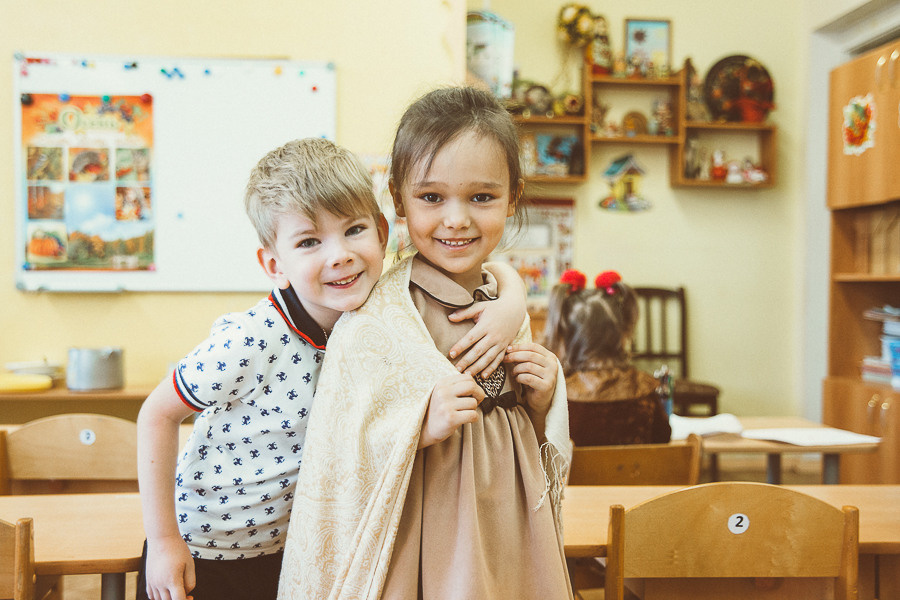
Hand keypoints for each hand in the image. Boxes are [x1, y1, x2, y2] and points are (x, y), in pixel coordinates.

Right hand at [144, 535, 195, 599]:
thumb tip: (187, 594)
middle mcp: (160, 583)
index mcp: (172, 580)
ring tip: (176, 589)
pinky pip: (152, 596)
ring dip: (168, 599)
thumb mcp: (190, 564)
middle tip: (186, 594)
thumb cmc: (178, 550)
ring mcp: (152, 582)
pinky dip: (159, 597)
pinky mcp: (148, 580)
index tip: (191, 597)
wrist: (162, 539)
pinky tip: (166, 590)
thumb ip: (190, 582)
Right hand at [419, 373, 485, 448]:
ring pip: (473, 403)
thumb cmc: (439, 410)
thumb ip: (457, 386)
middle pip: (472, 386)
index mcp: (442, 383)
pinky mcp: (451, 418)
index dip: (474, 386)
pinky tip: (465, 420)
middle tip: (475, 402)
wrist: (425, 429)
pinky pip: (473, 415)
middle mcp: (443, 392)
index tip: (471, 394)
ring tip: (463, 413)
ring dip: (473, 409)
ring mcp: (446, 405)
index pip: (468, 378)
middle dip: (479, 395)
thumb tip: (476, 384)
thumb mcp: (443, 393)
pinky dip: (473, 418)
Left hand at [448, 260, 526, 377]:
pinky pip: (498, 360)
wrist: (515, 310)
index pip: (471, 338)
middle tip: (456, 369)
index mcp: (485, 326)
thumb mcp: (480, 307)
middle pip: (478, 351)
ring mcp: (501, 343)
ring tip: (467, 375)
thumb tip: (449, 317)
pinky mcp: (505, 348)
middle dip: (467, 361)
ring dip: (477, 368)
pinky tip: (483, 376)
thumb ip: (465, 312)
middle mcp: (493, 336)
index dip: (460, 346)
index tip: (451, 354)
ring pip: (488, 358)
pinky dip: (491, 369)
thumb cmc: (494, 308)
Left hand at [503, 343, 557, 414]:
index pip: (533, 347)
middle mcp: (553, 365)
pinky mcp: (546, 386)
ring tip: (513, 373)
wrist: (540, 400)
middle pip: (530, 355)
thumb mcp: (530, 366)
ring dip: (516, 369)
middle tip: (505, 359)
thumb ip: (525, 357)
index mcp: (550, 357)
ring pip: (528, 366)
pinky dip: (519, 378)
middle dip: (515, 356)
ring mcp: (551, 376)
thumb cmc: (533, 380)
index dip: (519, 347)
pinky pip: (528, 378)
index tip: (508, 349)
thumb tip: (509, 348)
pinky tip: (517, 379)